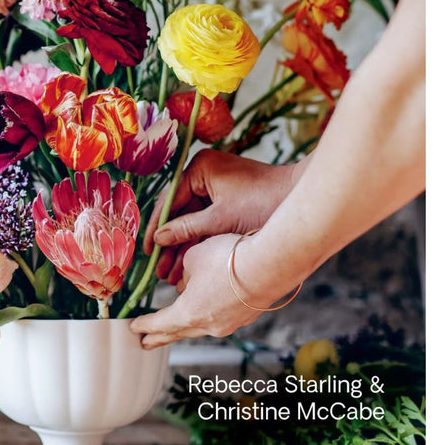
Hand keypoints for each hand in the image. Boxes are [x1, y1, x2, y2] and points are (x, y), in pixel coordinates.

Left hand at [130, 234, 257, 348]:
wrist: (270, 264)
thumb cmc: (227, 258)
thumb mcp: (193, 257)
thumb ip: (184, 271)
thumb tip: (187, 280)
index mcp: (188, 313)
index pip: (160, 323)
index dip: (145, 325)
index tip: (134, 328)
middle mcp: (208, 325)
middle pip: (177, 333)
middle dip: (160, 337)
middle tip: (146, 343)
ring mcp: (229, 323)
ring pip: (200, 327)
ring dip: (185, 327)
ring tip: (175, 327)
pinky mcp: (246, 316)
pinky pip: (220, 318)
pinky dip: (209, 315)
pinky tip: (209, 308)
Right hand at [143, 150, 302, 284]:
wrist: (299, 201)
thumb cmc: (263, 202)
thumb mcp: (221, 219)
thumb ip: (187, 228)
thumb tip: (159, 239)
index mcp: (199, 168)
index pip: (169, 200)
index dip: (156, 228)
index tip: (146, 251)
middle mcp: (204, 174)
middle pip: (178, 213)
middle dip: (170, 244)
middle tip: (157, 270)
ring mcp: (216, 189)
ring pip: (191, 222)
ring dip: (183, 248)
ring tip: (169, 276)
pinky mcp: (227, 203)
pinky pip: (206, 224)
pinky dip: (199, 244)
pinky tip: (188, 267)